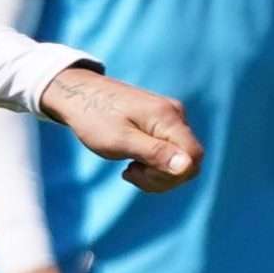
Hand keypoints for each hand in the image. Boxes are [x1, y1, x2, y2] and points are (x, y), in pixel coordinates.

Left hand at [42, 65, 200, 192]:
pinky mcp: (160, 123)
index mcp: (168, 118)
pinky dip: (152, 165)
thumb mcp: (121, 141)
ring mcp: (169, 118)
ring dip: (155, 174)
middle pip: (189, 162)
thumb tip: (188, 167)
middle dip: (162, 177)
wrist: (79, 95)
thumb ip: (155, 153)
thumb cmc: (95, 118)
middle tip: (129, 173)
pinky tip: (132, 164)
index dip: (174, 175)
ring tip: (128, 170)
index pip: (194, 157)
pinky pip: (168, 152)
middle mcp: (175, 115)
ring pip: (178, 160)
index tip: (142, 174)